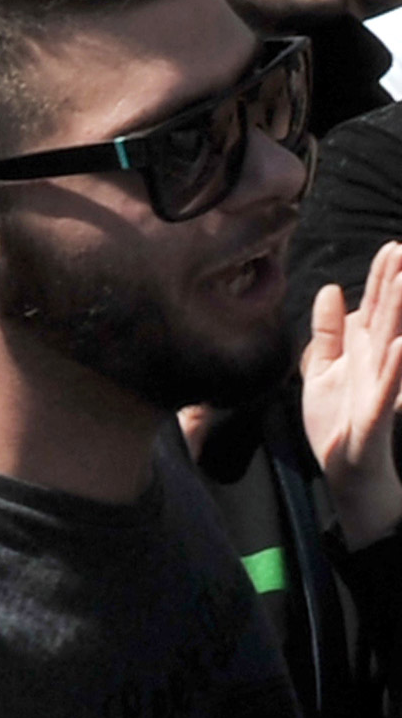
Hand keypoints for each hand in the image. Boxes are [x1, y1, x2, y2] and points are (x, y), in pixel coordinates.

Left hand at [307, 241, 401, 546]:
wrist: (346, 471)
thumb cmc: (338, 422)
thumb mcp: (324, 369)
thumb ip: (328, 332)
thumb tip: (331, 289)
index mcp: (364, 353)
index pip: (375, 310)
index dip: (381, 280)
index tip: (391, 247)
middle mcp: (377, 366)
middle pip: (387, 320)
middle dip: (394, 286)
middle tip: (400, 248)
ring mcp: (379, 389)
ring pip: (392, 347)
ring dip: (398, 317)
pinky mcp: (374, 416)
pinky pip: (387, 389)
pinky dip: (394, 367)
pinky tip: (398, 344)